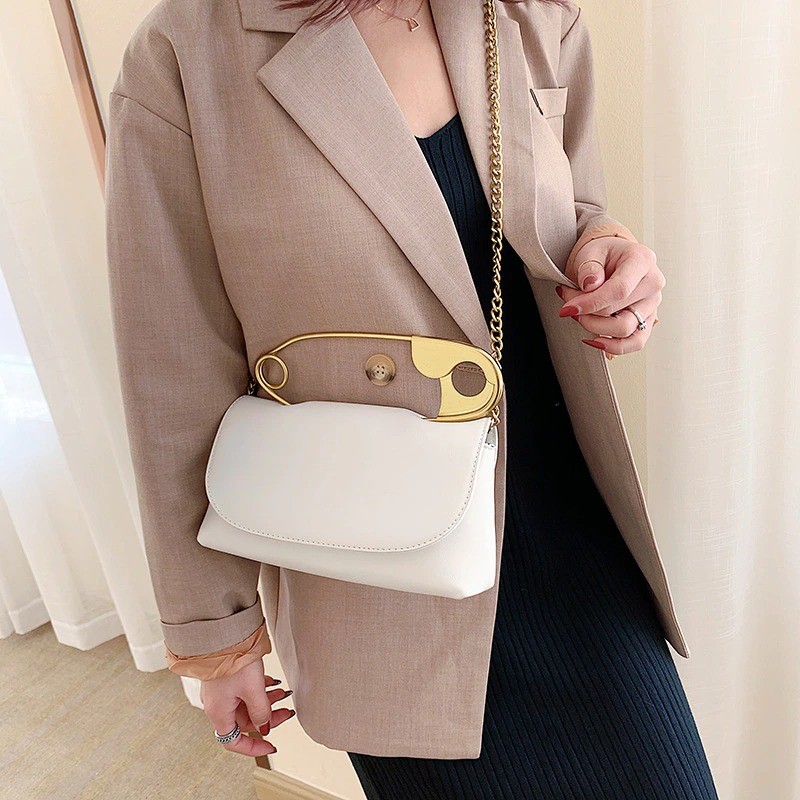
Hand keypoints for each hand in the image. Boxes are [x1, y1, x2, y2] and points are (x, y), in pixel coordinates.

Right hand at [200, 660, 294, 756]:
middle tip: (287, 711)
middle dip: (268, 718)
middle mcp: (218, 705)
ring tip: (284, 693)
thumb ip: (261, 712)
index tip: (271, 746)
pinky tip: (272, 682)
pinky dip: (260, 689)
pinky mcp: (226, 678)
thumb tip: (265, 728)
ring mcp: (221, 691)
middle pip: (245, 721)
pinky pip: (244, 691)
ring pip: (247, 704)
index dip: (254, 747)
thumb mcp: (253, 689)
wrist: (221, 634)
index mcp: (219, 713)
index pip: (234, 741)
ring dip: (266, 701)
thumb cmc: (232, 660)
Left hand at [557, 237, 664, 356]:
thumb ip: (589, 267)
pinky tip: (593, 341)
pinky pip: (635, 342)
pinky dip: (613, 347)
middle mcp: (653, 284)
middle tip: (568, 305)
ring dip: (595, 329)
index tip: (568, 308)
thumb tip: (590, 285)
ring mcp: (652, 304)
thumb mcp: (591, 251)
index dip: (591, 303)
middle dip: (586, 314)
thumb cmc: (603, 254)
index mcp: (643, 261)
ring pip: (625, 331)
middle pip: (619, 313)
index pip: (619, 289)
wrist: (612, 259)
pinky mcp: (647, 320)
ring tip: (578, 316)